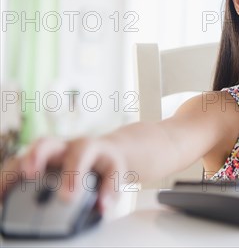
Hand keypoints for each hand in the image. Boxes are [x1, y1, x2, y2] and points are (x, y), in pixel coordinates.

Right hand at [0, 136, 126, 212]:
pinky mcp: (34, 162)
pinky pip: (16, 168)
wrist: (102, 152)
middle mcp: (63, 146)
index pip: (80, 153)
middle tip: (30, 175)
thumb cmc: (105, 163)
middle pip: (46, 144)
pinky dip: (6, 181)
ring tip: (3, 194)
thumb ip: (111, 189)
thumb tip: (102, 206)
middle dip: (36, 157)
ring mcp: (46, 153)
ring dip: (13, 172)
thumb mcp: (116, 172)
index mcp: (86, 146)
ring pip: (25, 156)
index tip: (67, 197)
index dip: (73, 173)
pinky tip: (2, 198)